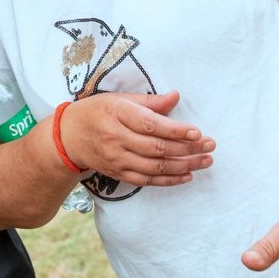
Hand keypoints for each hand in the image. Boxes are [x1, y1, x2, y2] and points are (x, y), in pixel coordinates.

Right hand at [61, 91, 214, 185]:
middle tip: (210, 145)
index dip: (175, 130)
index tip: (197, 131)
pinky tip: (187, 175)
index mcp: (117, 114)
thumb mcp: (119, 99)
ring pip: (155, 167)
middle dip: (187, 148)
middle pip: (156, 147)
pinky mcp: (119, 173)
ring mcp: (117, 159)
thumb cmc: (97, 111)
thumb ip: (149, 101)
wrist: (68, 136)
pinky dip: (169, 180)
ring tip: (205, 161)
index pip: (150, 125)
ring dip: (183, 165)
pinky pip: (147, 180)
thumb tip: (176, 96)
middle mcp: (116, 138)